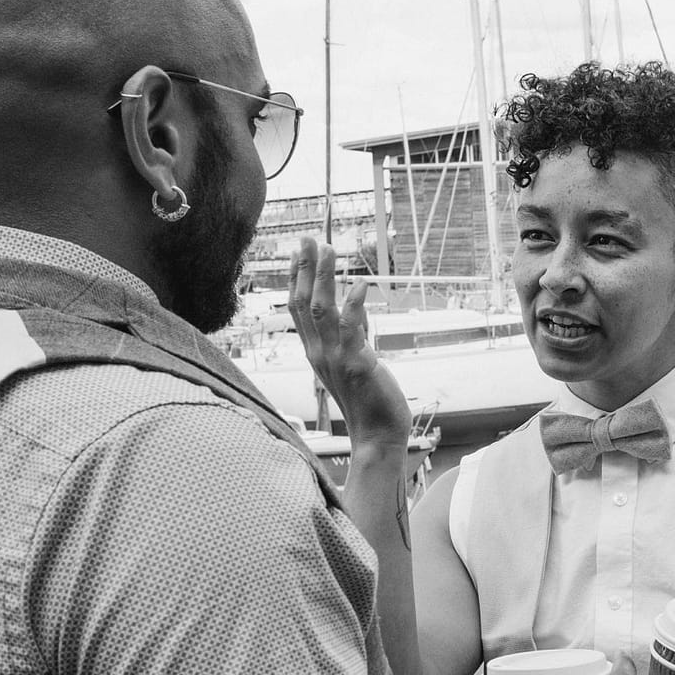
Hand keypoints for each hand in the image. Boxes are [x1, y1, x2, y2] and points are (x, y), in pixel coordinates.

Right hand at [289, 239, 412, 446]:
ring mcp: (335, 359)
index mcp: (315, 352)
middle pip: (304, 303)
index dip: (297, 279)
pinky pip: (351, 330)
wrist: (377, 435)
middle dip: (305, 268)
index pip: (298, 309)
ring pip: (322, 310)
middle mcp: (319, 353)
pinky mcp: (357, 366)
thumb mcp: (355, 363)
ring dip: (324, 278)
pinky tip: (360, 286)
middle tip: (308, 238)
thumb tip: (356, 311)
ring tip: (329, 249)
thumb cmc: (369, 401)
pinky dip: (354, 306)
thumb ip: (352, 337)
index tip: (299, 253)